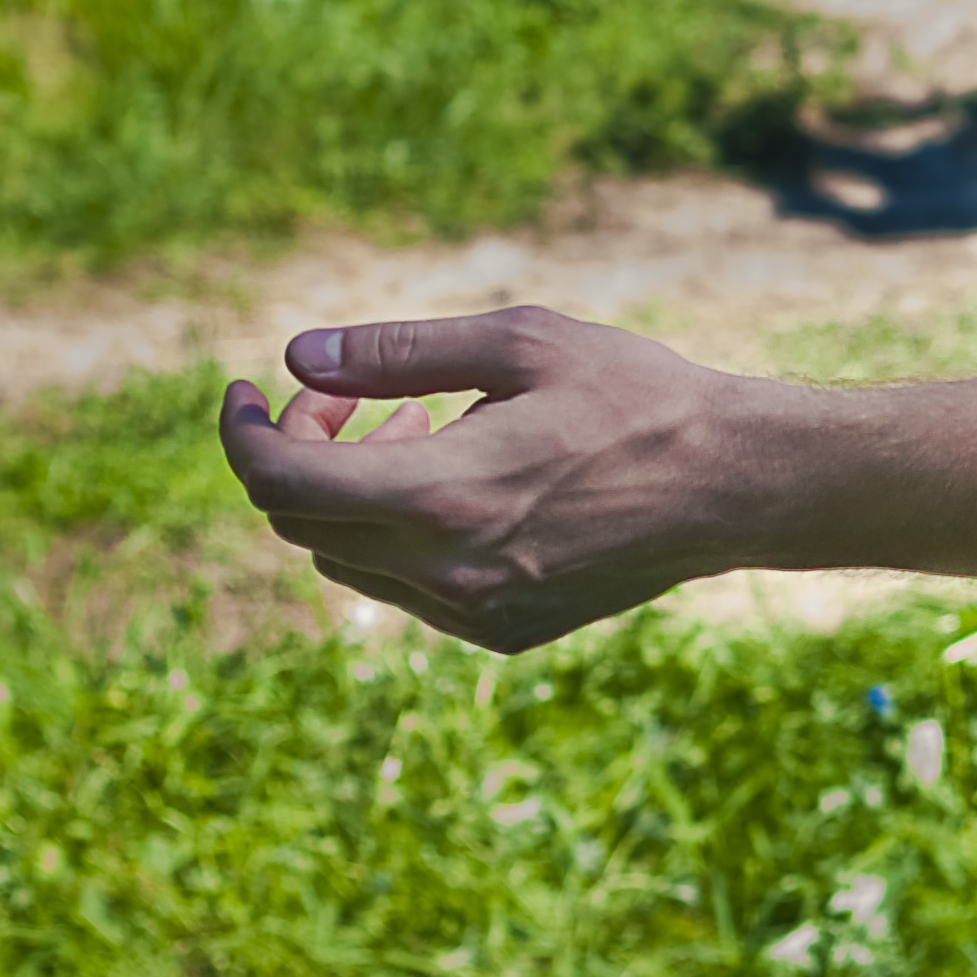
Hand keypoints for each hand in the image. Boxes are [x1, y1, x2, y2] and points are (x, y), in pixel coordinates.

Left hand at [218, 308, 766, 647]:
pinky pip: (406, 587)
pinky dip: (398, 531)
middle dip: (301, 448)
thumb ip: (397, 352)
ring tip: (420, 426)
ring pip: (347, 558)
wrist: (733, 483)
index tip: (246, 388)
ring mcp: (475, 613)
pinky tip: (463, 479)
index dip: (244, 431)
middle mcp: (447, 570)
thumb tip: (296, 356)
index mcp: (443, 492)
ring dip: (351, 491)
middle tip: (352, 395)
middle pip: (302, 523)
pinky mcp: (504, 633)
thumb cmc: (632, 393)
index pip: (282, 481)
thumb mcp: (518, 343)